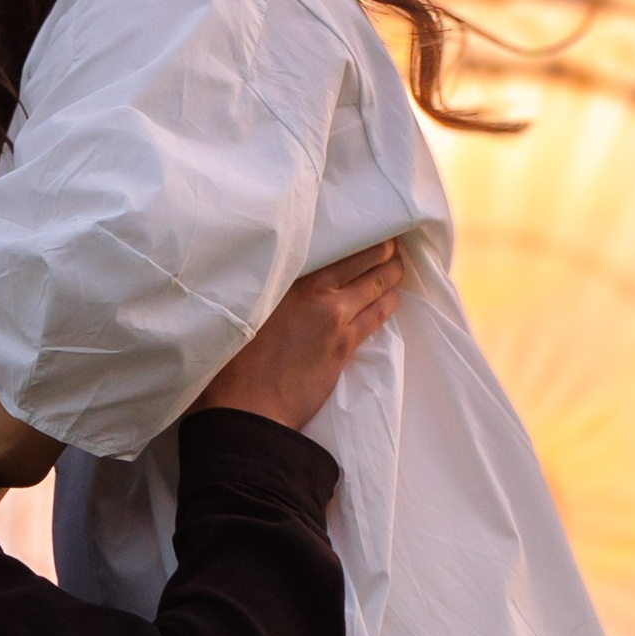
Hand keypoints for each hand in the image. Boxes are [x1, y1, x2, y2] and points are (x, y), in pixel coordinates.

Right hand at [191, 241, 401, 434]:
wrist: (248, 406)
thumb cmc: (236, 362)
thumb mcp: (249, 310)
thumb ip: (271, 289)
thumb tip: (282, 277)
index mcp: (288, 279)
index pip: (335, 247)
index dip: (358, 236)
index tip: (368, 229)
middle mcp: (315, 292)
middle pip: (365, 258)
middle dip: (384, 248)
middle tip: (394, 242)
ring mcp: (334, 318)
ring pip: (378, 284)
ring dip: (393, 272)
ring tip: (398, 266)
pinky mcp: (344, 345)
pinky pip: (378, 314)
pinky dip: (389, 301)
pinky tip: (393, 297)